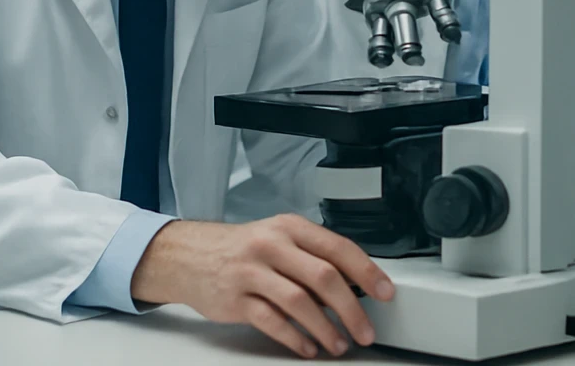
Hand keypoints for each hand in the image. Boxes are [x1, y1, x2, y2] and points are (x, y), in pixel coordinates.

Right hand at [131, 214, 394, 358]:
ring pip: (299, 302)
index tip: (384, 293)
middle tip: (365, 330)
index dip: (366, 272)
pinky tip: (307, 347)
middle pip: (323, 277)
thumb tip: (355, 286)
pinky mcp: (235, 299)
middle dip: (351, 309)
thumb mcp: (278, 239)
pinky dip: (294, 338)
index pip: (337, 247)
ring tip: (338, 345)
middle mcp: (271, 245)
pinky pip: (271, 321)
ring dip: (325, 329)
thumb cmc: (242, 248)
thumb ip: (311, 257)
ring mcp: (251, 272)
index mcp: (289, 227)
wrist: (189, 255)